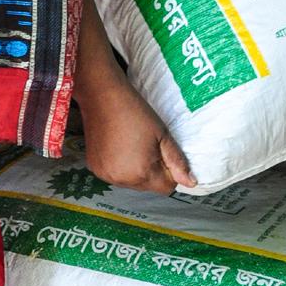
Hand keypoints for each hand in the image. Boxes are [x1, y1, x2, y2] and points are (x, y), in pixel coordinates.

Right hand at [76, 65, 196, 194]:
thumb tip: (191, 182)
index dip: (170, 172)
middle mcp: (121, 180)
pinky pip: (115, 175)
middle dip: (153, 170)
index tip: (163, 152)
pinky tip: (118, 146)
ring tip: (132, 144)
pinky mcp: (95, 168)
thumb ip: (177, 161)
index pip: (165, 188)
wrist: (103, 97)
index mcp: (141, 173)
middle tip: (147, 144)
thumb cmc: (135, 112)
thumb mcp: (163, 135)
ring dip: (136, 170)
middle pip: (148, 186)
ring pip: (131, 182)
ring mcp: (105, 175)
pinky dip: (120, 166)